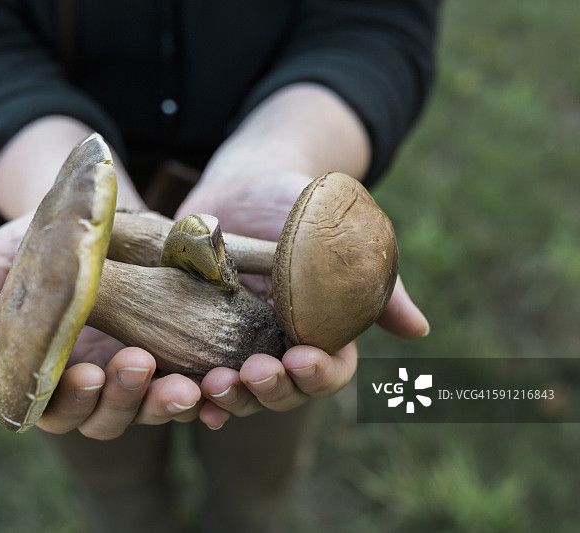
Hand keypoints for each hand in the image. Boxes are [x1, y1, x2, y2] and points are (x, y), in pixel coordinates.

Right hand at [0, 213, 209, 439]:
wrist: (98, 212)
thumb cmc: (44, 241)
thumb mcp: (5, 257)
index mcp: (50, 371)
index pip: (54, 409)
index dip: (69, 401)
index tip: (85, 374)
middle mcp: (96, 382)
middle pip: (108, 418)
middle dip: (124, 401)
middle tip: (138, 366)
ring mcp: (140, 372)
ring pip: (154, 410)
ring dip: (168, 404)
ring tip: (187, 384)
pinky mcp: (179, 356)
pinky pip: (197, 389)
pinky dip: (209, 398)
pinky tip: (221, 388)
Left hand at [175, 171, 429, 419]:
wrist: (244, 184)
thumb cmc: (301, 205)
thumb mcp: (341, 232)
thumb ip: (376, 281)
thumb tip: (420, 330)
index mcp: (319, 334)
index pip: (327, 373)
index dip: (318, 374)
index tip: (302, 357)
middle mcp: (279, 350)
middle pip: (282, 393)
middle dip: (271, 390)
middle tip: (254, 372)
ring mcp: (235, 346)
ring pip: (237, 394)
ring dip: (229, 398)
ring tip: (214, 384)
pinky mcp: (195, 336)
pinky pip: (192, 376)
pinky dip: (188, 392)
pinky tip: (181, 391)